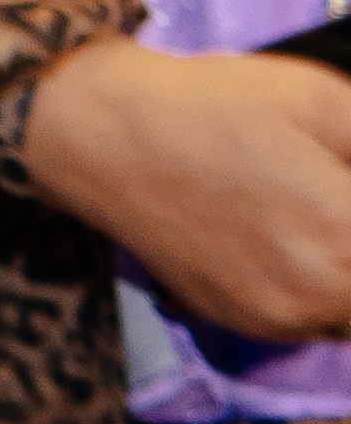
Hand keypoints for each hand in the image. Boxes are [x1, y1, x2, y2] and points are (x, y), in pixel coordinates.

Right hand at [26, 36, 350, 340]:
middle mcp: (318, 298)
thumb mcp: (324, 101)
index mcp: (344, 239)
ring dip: (347, 268)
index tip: (345, 179)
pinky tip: (290, 234)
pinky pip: (314, 321)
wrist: (98, 132)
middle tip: (328, 190)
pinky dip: (320, 286)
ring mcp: (276, 319)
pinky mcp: (241, 322)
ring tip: (318, 210)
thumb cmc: (212, 105)